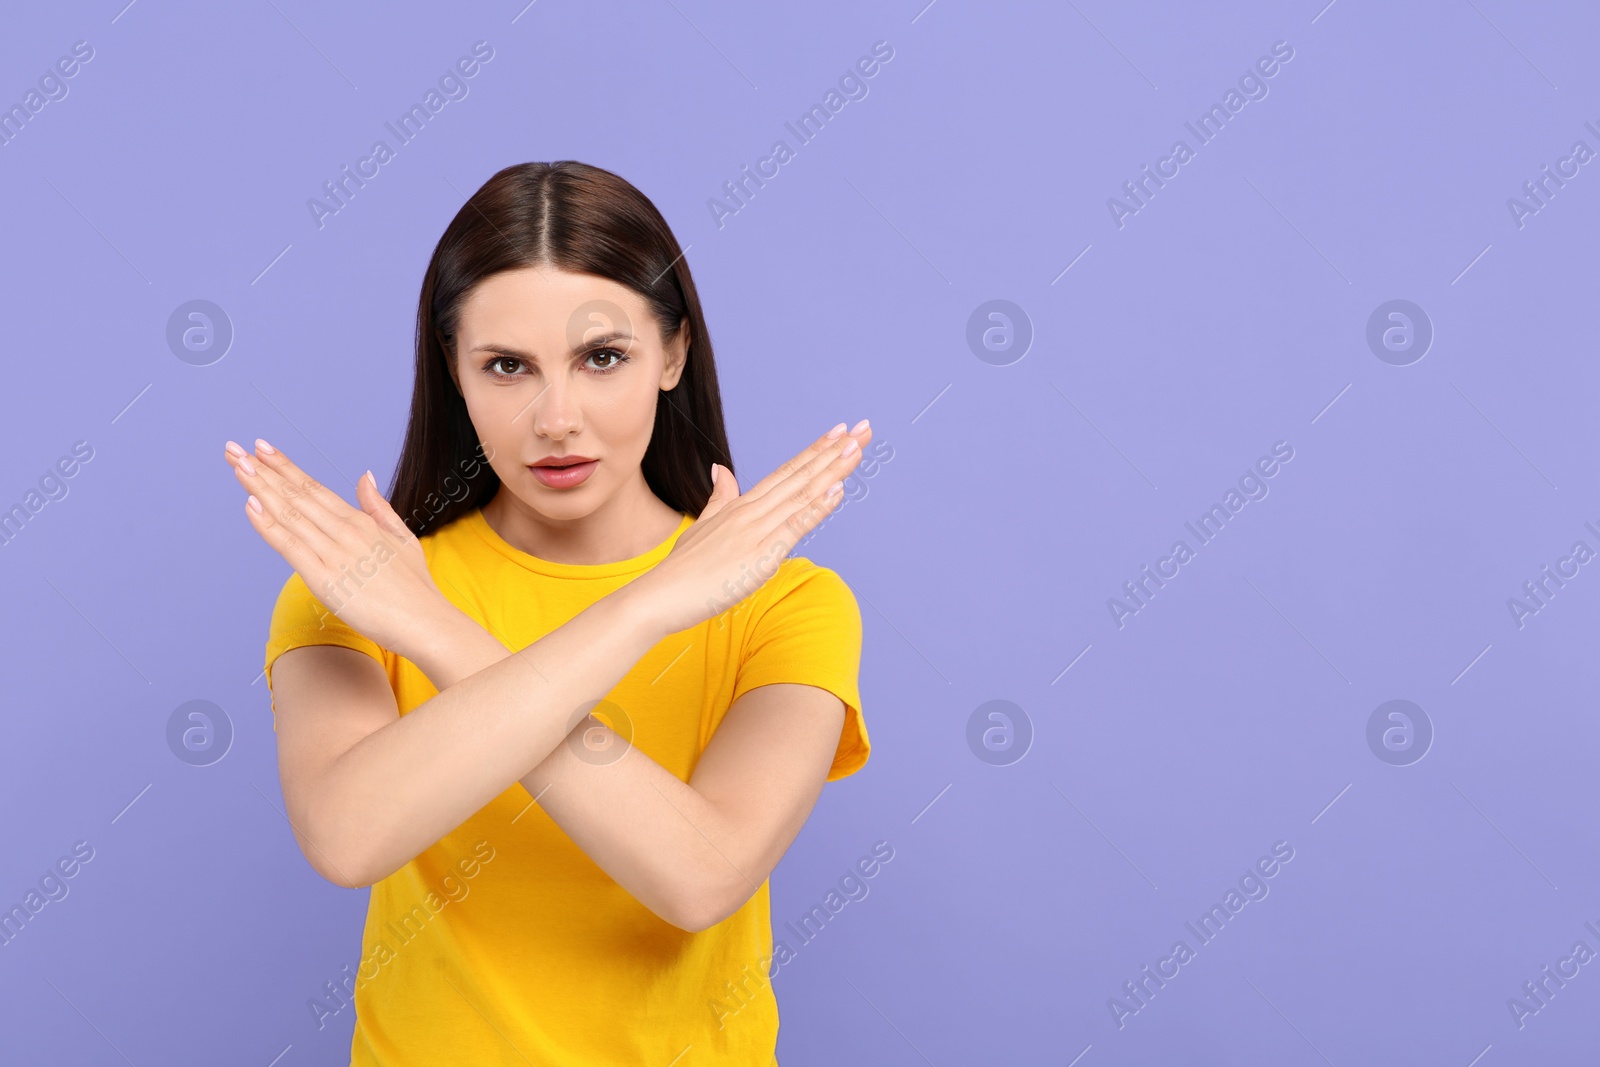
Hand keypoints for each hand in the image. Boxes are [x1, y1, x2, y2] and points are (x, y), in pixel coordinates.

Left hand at [225, 438, 456, 660]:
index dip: (286, 467)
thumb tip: (365, 476)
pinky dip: (269, 525)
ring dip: (261, 489)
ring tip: (238, 466)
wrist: (425, 622)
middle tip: (235, 448)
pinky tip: (251, 505)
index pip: (315, 488)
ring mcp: (334, 554)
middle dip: (264, 470)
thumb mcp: (402, 538)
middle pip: (297, 495)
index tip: (263, 448)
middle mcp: (345, 532)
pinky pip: (290, 546)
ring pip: (290, 515)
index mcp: (361, 522)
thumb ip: (379, 507)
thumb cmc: (416, 588)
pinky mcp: (325, 579)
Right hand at [629, 420, 871, 634]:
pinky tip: (838, 491)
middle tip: (864, 429)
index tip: (839, 432)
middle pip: (800, 476)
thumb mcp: (701, 526)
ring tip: (857, 447)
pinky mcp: (760, 555)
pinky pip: (794, 527)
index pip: (786, 472)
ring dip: (832, 471)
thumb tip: (721, 469)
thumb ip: (718, 498)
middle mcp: (752, 512)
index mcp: (741, 505)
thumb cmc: (680, 570)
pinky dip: (817, 508)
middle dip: (834, 452)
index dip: (814, 451)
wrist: (659, 596)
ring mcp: (756, 531)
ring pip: (802, 495)